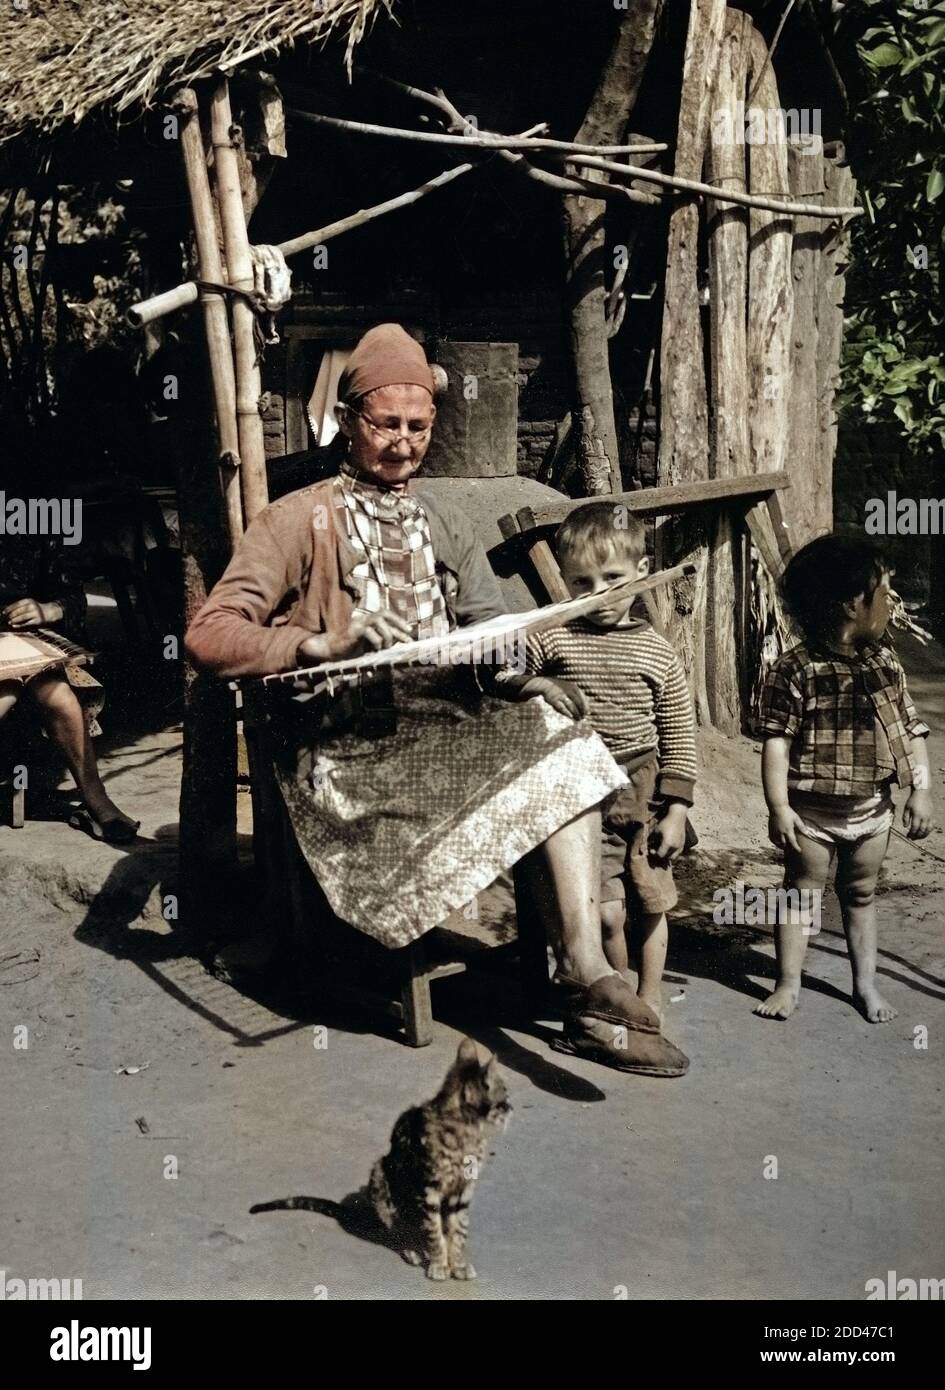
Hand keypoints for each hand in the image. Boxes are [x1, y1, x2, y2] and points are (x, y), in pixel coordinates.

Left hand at [2, 598, 45, 629]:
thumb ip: (21, 606)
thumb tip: (8, 611)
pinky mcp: (38, 621)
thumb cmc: (36, 608)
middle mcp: (33, 606)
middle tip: (7, 618)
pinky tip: (15, 626)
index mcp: (29, 601)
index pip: (17, 604)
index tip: (4, 612)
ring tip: (9, 622)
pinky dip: (19, 625)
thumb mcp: (30, 603)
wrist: (50, 612)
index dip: (9, 608)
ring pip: (22, 617)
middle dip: (12, 615)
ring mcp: (36, 614)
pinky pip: (26, 623)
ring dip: (15, 620)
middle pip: (19, 611)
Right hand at [297, 609, 412, 663]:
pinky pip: (369, 632)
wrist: (330, 650)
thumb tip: (395, 647)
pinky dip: (376, 641)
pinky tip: (375, 650)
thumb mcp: (368, 646)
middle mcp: (364, 619)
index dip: (399, 621)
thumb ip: (381, 644)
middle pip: (385, 616)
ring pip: (379, 621)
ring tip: (385, 647)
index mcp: (368, 621)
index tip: (410, 630)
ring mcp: (358, 623)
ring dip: (387, 636)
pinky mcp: (353, 631)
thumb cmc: (348, 649)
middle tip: (408, 639)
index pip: (386, 615)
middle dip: (399, 627)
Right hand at [527, 677, 588, 720]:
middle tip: (583, 717)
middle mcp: (568, 691)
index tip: (587, 713)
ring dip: (575, 714)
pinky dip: (567, 713)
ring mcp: (561, 695)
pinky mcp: (554, 700)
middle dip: (581, 711)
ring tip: (578, 719)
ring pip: (571, 706)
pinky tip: (570, 717)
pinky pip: (562, 708)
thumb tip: (586, 708)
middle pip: (578, 703)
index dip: (586, 706)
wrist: (546, 684)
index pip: (583, 698)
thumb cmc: (561, 688)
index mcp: (574, 688)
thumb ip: (578, 696)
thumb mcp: (570, 688)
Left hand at [649, 803, 686, 863]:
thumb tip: (647, 846)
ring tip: (662, 850)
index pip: (660, 855)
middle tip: (656, 850)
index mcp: (667, 844)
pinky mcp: (683, 844)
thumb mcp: (656, 831)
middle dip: (660, 855)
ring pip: (673, 857)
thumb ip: (651, 840)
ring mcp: (680, 846)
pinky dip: (673, 853)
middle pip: (666, 857)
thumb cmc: (665, 823)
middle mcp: (675, 847)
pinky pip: (678, 853)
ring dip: (667, 856)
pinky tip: (668, 849)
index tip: (651, 850)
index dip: (654, 854)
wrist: (677, 817)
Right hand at [767, 805, 805, 852]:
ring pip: (777, 842)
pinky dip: (775, 842)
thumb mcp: (796, 819)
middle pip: (784, 844)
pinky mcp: (770, 829)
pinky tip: (777, 842)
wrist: (777, 807)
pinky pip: (772, 839)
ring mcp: (775, 831)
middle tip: (792, 848)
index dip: (796, 847)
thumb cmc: (788, 812)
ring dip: (781, 846)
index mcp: (788, 830)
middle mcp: (781, 832)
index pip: (792, 842)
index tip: (799, 851)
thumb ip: (801, 827)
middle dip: (789, 847)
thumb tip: (807, 833)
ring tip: (785, 847)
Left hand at [903, 788, 933, 839]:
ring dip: (923, 835)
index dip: (911, 833)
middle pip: (922, 830)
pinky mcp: (932, 815)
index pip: (914, 828)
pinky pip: (932, 825)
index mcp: (917, 815)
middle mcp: (924, 817)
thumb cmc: (913, 800)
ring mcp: (929, 816)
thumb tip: (905, 826)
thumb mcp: (907, 808)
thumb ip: (905, 818)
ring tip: (919, 837)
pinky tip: (925, 831)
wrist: (923, 792)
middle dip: (917, 836)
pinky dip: (929, 830)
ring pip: (928, 829)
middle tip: (913, 838)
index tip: (908, 836)